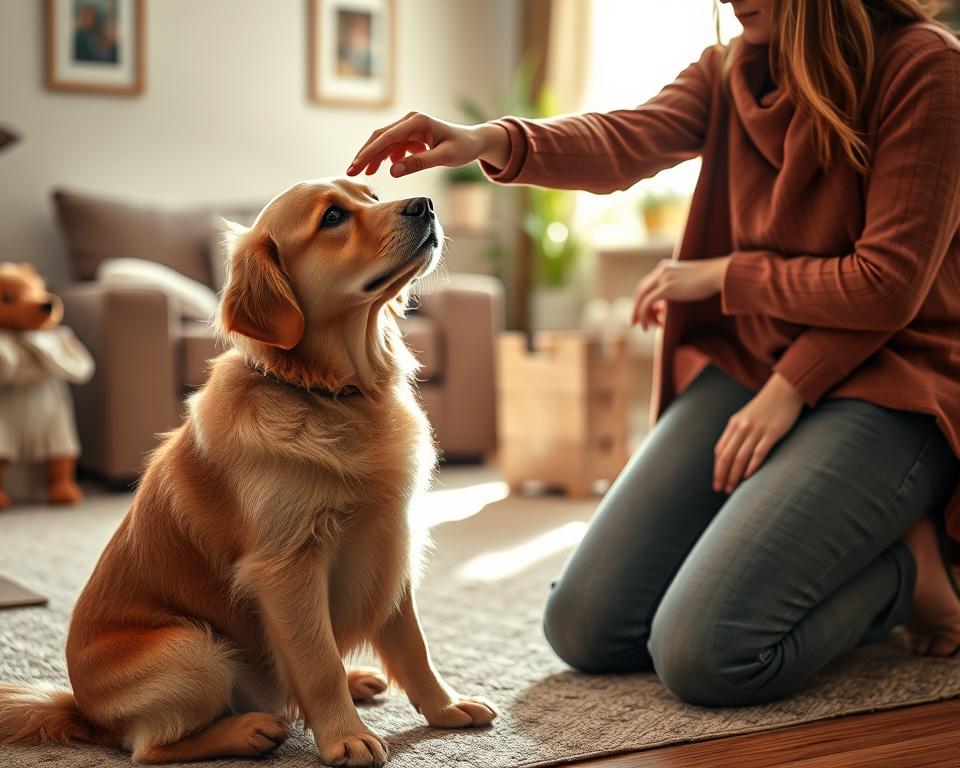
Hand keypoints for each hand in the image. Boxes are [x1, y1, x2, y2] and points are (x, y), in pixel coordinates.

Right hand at [347, 112, 509, 177]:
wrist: (474, 141)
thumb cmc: (463, 148)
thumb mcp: (444, 158)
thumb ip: (419, 163)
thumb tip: (392, 171)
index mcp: (417, 122)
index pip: (386, 137)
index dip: (369, 152)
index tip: (356, 166)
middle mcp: (410, 121)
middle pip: (380, 137)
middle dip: (365, 154)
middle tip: (351, 172)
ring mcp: (410, 127)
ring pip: (384, 141)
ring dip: (373, 157)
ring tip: (364, 173)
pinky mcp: (411, 135)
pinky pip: (393, 145)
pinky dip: (386, 157)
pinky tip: (383, 168)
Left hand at [632, 256, 731, 329]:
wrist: (720, 274)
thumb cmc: (712, 281)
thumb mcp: (691, 283)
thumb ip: (679, 291)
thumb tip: (671, 307)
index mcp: (666, 267)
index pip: (647, 284)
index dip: (643, 299)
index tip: (644, 313)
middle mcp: (661, 270)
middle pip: (640, 290)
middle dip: (636, 308)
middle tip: (634, 323)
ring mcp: (663, 277)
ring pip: (641, 298)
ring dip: (641, 314)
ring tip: (645, 328)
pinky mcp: (666, 287)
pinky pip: (647, 303)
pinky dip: (646, 315)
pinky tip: (653, 325)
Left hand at [713, 372, 804, 493]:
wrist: (785, 390)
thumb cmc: (766, 407)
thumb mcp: (746, 418)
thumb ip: (737, 433)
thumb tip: (729, 455)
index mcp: (734, 424)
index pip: (720, 451)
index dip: (717, 469)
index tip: (716, 483)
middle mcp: (742, 427)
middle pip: (727, 456)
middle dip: (722, 475)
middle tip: (721, 490)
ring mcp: (757, 430)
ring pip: (740, 457)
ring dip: (734, 475)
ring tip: (733, 489)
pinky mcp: (772, 432)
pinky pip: (758, 452)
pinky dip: (751, 466)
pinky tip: (748, 477)